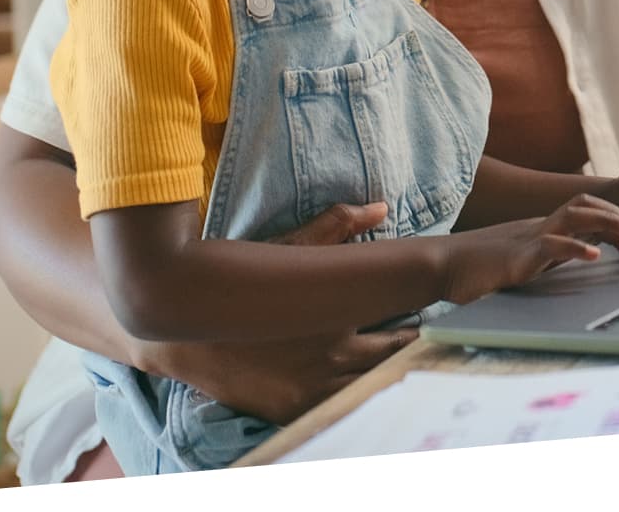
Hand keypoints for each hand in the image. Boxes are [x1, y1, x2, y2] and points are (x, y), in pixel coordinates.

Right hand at [140, 201, 415, 423]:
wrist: (181, 337)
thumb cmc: (239, 285)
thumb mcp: (285, 249)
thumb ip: (335, 227)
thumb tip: (381, 208)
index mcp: (335, 313)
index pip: (398, 314)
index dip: (421, 312)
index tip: (437, 307)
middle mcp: (330, 355)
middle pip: (392, 355)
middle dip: (412, 346)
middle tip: (432, 337)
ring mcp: (312, 388)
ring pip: (372, 386)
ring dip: (390, 374)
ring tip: (408, 363)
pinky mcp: (294, 410)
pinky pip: (342, 410)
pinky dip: (359, 399)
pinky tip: (370, 389)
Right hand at [439, 195, 618, 303]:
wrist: (439, 266)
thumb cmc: (476, 268)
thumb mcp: (522, 262)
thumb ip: (546, 258)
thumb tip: (574, 259)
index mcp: (542, 229)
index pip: (584, 213)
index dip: (613, 220)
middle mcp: (539, 227)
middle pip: (585, 207)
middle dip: (618, 216)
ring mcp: (528, 238)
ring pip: (575, 216)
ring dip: (607, 223)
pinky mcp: (517, 256)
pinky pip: (550, 245)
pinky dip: (574, 248)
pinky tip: (593, 254)